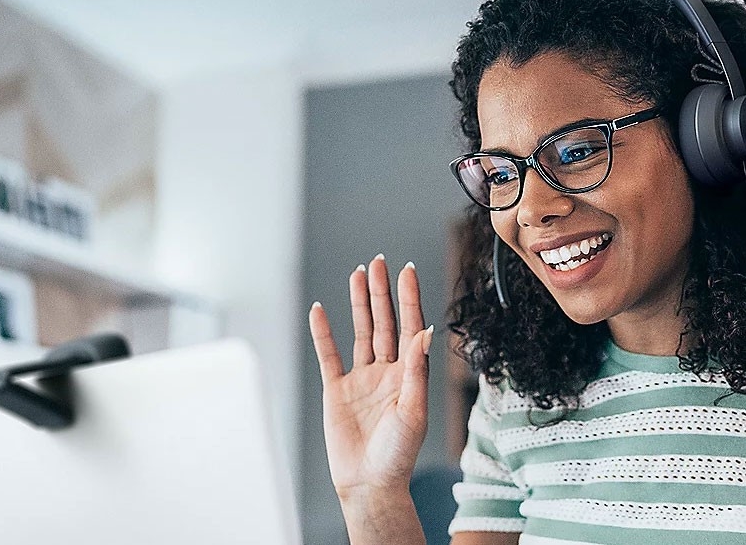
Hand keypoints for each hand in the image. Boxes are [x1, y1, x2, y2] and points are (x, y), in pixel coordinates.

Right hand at [309, 254, 432, 500]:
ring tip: (357, 274)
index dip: (408, 298)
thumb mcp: (414, 412)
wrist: (369, 484)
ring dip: (359, 303)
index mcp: (408, 374)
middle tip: (378, 262)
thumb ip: (416, 371)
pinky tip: (320, 310)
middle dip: (381, 292)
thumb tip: (425, 332)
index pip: (409, 326)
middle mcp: (386, 371)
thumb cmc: (397, 454)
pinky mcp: (337, 390)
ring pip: (361, 332)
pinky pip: (329, 355)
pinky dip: (323, 333)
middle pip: (384, 322)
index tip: (407, 270)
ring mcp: (361, 379)